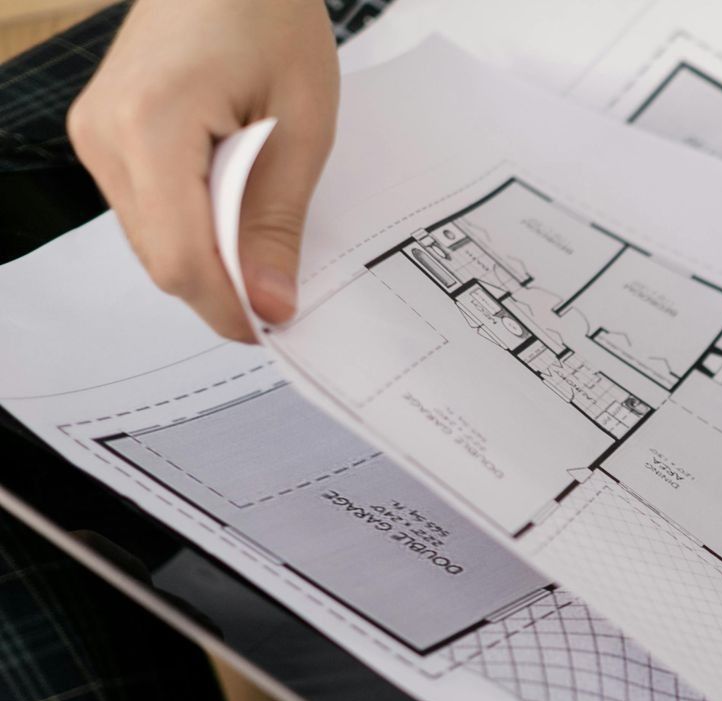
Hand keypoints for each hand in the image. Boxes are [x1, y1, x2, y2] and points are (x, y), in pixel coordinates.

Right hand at [68, 0, 339, 341]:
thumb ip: (277, 220)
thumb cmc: (267, 17)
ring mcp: (94, 134)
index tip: (277, 325)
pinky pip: (146, 209)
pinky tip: (235, 207)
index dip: (227, 306)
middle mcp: (104, 134)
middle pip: (161, 258)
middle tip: (284, 290)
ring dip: (209, 256)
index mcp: (151, 125)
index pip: (180, 259)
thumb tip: (270, 303)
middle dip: (223, 286)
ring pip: (152, 240)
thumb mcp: (302, 125)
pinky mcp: (102, 133)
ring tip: (264, 236)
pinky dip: (192, 225)